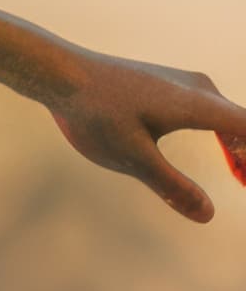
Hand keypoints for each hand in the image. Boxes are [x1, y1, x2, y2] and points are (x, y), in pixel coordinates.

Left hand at [41, 50, 245, 221]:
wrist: (62, 74)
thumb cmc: (95, 115)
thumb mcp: (133, 158)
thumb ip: (171, 186)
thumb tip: (207, 215)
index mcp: (200, 105)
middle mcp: (200, 89)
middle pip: (244, 124)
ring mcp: (185, 83)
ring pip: (228, 115)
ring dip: (240, 144)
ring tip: (240, 174)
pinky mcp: (169, 84)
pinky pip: (212, 109)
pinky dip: (224, 132)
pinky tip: (222, 149)